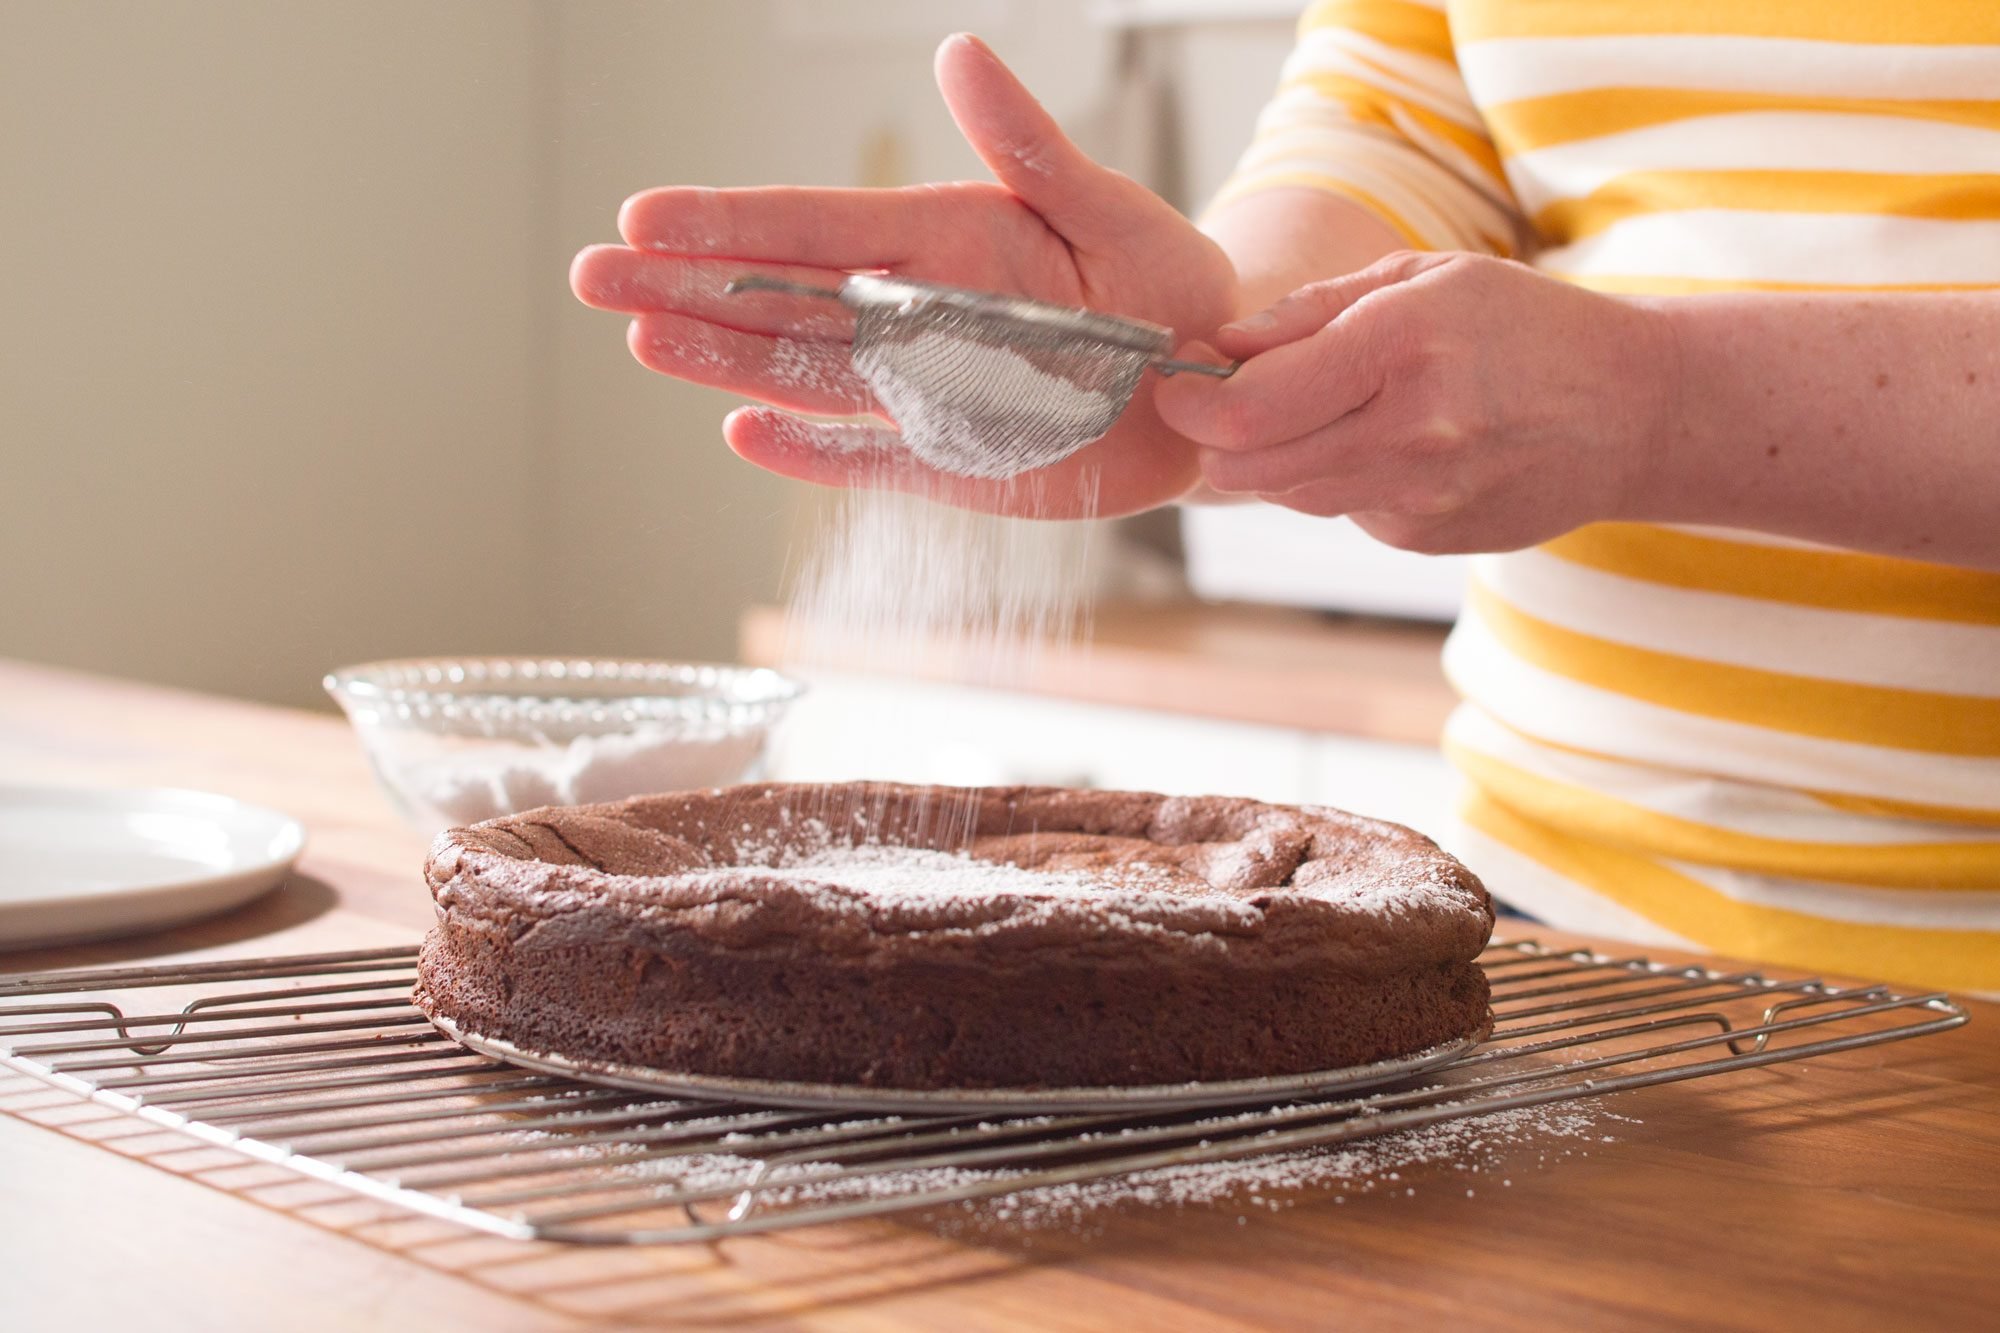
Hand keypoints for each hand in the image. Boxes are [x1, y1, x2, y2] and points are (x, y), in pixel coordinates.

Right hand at [569, 34, 1235, 518]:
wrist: (1211, 388)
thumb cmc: (1169, 285)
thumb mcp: (1111, 206)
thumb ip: (1030, 148)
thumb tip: (957, 55)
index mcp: (941, 240)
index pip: (815, 227)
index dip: (729, 223)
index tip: (647, 217)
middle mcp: (913, 314)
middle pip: (780, 301)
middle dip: (686, 288)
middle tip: (593, 275)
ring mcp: (923, 390)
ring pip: (802, 373)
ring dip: (723, 359)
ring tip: (642, 339)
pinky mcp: (949, 460)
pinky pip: (864, 458)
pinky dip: (808, 452)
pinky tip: (742, 433)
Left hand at [1153, 252, 1676, 551]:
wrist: (1631, 411)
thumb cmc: (1522, 327)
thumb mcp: (1424, 277)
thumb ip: (1310, 312)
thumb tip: (1219, 349)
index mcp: (1403, 346)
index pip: (1252, 407)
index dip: (1192, 404)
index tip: (1177, 385)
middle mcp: (1410, 430)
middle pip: (1251, 465)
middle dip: (1213, 438)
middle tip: (1211, 404)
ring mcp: (1419, 495)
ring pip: (1286, 492)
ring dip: (1271, 458)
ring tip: (1315, 409)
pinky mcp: (1423, 537)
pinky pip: (1338, 509)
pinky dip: (1333, 477)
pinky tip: (1384, 443)